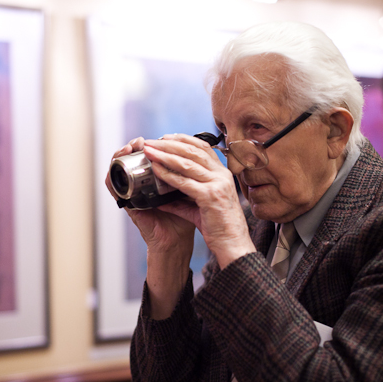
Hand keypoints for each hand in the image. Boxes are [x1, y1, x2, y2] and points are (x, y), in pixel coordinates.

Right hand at [105, 137, 195, 255]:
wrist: (177, 240)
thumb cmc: (183, 217)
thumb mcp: (187, 191)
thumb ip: (189, 175)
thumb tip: (200, 153)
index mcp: (153, 181)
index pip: (145, 157)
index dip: (147, 145)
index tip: (156, 138)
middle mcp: (140, 185)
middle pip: (130, 159)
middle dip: (133, 146)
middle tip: (142, 141)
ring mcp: (132, 193)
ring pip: (117, 169)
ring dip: (119, 156)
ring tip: (129, 148)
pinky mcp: (127, 203)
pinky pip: (112, 187)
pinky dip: (111, 175)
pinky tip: (116, 167)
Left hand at [142, 134, 256, 268]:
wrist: (233, 244)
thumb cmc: (219, 226)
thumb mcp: (202, 207)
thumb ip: (183, 199)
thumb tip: (161, 198)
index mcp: (223, 174)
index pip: (203, 148)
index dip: (183, 140)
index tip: (166, 137)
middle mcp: (222, 175)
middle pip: (193, 151)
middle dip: (170, 143)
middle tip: (151, 141)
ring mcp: (217, 184)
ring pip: (188, 163)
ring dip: (165, 155)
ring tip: (149, 150)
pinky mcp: (210, 196)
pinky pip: (185, 182)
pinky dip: (168, 174)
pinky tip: (156, 170)